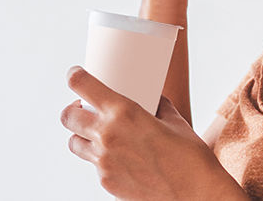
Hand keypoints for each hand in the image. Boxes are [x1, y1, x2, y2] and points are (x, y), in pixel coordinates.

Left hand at [60, 66, 242, 199]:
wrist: (195, 193)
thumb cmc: (189, 156)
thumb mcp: (173, 120)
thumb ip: (157, 106)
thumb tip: (153, 99)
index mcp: (123, 112)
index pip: (82, 86)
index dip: (75, 76)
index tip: (76, 75)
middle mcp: (107, 136)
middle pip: (68, 117)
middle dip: (73, 110)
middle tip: (84, 109)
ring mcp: (104, 162)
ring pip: (75, 143)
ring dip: (82, 136)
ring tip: (99, 135)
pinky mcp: (106, 182)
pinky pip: (94, 165)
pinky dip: (102, 159)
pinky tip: (121, 158)